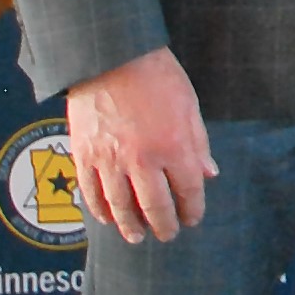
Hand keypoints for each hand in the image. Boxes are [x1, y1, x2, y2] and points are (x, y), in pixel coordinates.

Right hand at [66, 47, 217, 243]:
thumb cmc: (158, 77)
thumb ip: (199, 144)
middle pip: (155, 206)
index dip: (192, 209)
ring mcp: (110, 161)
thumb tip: (209, 174)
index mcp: (174, 147)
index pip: (188, 191)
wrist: (112, 57)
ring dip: (130, 226)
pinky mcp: (84, 156)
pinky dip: (99, 210)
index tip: (192, 219)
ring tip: (137, 237)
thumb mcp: (190, 106)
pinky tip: (106, 218)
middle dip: (164, 225)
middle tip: (167, 235)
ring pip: (120, 207)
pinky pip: (91, 193)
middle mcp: (142, 160)